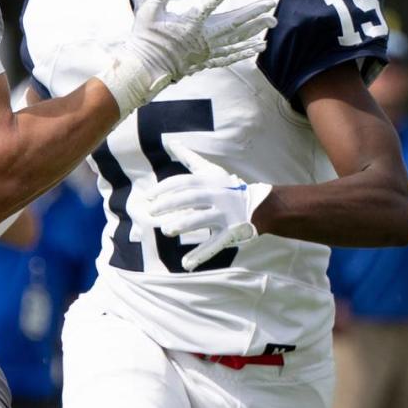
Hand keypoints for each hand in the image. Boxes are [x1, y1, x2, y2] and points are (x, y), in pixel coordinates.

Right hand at [99, 0, 276, 117]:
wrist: (144, 70)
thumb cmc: (145, 40)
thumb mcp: (147, 13)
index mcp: (190, 24)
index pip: (211, 2)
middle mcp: (203, 39)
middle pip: (234, 24)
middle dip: (254, 14)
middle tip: (271, 4)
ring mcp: (206, 52)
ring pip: (236, 41)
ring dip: (255, 32)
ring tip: (271, 25)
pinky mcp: (205, 61)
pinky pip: (229, 57)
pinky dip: (243, 52)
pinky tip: (256, 49)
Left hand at [147, 141, 272, 270]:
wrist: (259, 205)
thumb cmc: (227, 187)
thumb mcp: (210, 170)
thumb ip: (190, 158)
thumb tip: (172, 143)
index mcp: (209, 182)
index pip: (183, 182)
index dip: (165, 188)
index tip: (149, 196)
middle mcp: (216, 196)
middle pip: (190, 198)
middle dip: (170, 204)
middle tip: (152, 211)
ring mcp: (224, 214)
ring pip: (202, 219)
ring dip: (184, 224)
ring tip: (167, 230)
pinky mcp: (230, 232)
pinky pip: (214, 244)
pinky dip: (201, 255)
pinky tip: (186, 264)